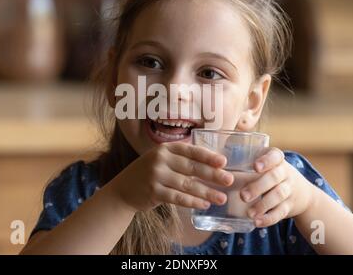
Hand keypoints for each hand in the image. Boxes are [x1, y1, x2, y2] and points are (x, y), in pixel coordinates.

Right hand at [108, 142, 234, 211]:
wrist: (123, 189)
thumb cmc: (149, 173)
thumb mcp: (162, 160)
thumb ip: (181, 160)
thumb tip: (213, 166)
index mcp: (165, 148)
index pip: (191, 150)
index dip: (208, 156)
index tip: (224, 162)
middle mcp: (160, 159)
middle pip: (192, 167)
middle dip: (213, 174)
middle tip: (229, 180)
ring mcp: (156, 175)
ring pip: (187, 185)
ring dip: (206, 192)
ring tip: (221, 198)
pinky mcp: (154, 191)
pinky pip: (178, 198)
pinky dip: (192, 202)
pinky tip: (204, 204)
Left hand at [240, 147, 315, 227]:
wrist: (301, 192)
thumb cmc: (271, 172)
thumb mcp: (263, 161)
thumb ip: (244, 155)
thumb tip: (216, 150)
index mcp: (276, 159)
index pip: (275, 156)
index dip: (266, 161)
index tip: (255, 167)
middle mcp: (285, 172)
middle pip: (274, 178)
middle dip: (258, 187)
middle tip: (243, 196)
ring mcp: (289, 189)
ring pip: (278, 195)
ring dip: (263, 205)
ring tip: (249, 213)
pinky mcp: (290, 206)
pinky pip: (281, 212)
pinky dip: (269, 218)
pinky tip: (257, 222)